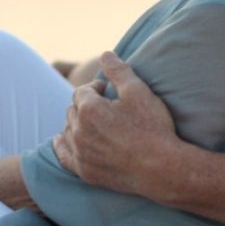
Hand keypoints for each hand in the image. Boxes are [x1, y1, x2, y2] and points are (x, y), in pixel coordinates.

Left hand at [53, 52, 180, 196]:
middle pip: (73, 110)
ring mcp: (80, 153)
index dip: (95, 88)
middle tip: (104, 107)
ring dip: (77, 123)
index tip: (108, 91)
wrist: (162, 169)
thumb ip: (119, 70)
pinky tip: (62, 139)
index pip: (82, 91)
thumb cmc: (153, 127)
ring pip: (68, 130)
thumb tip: (106, 54)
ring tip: (93, 122)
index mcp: (89, 109)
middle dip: (85, 105)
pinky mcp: (85, 171)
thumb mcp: (139, 92)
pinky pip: (64, 155)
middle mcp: (79, 131)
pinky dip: (63, 145)